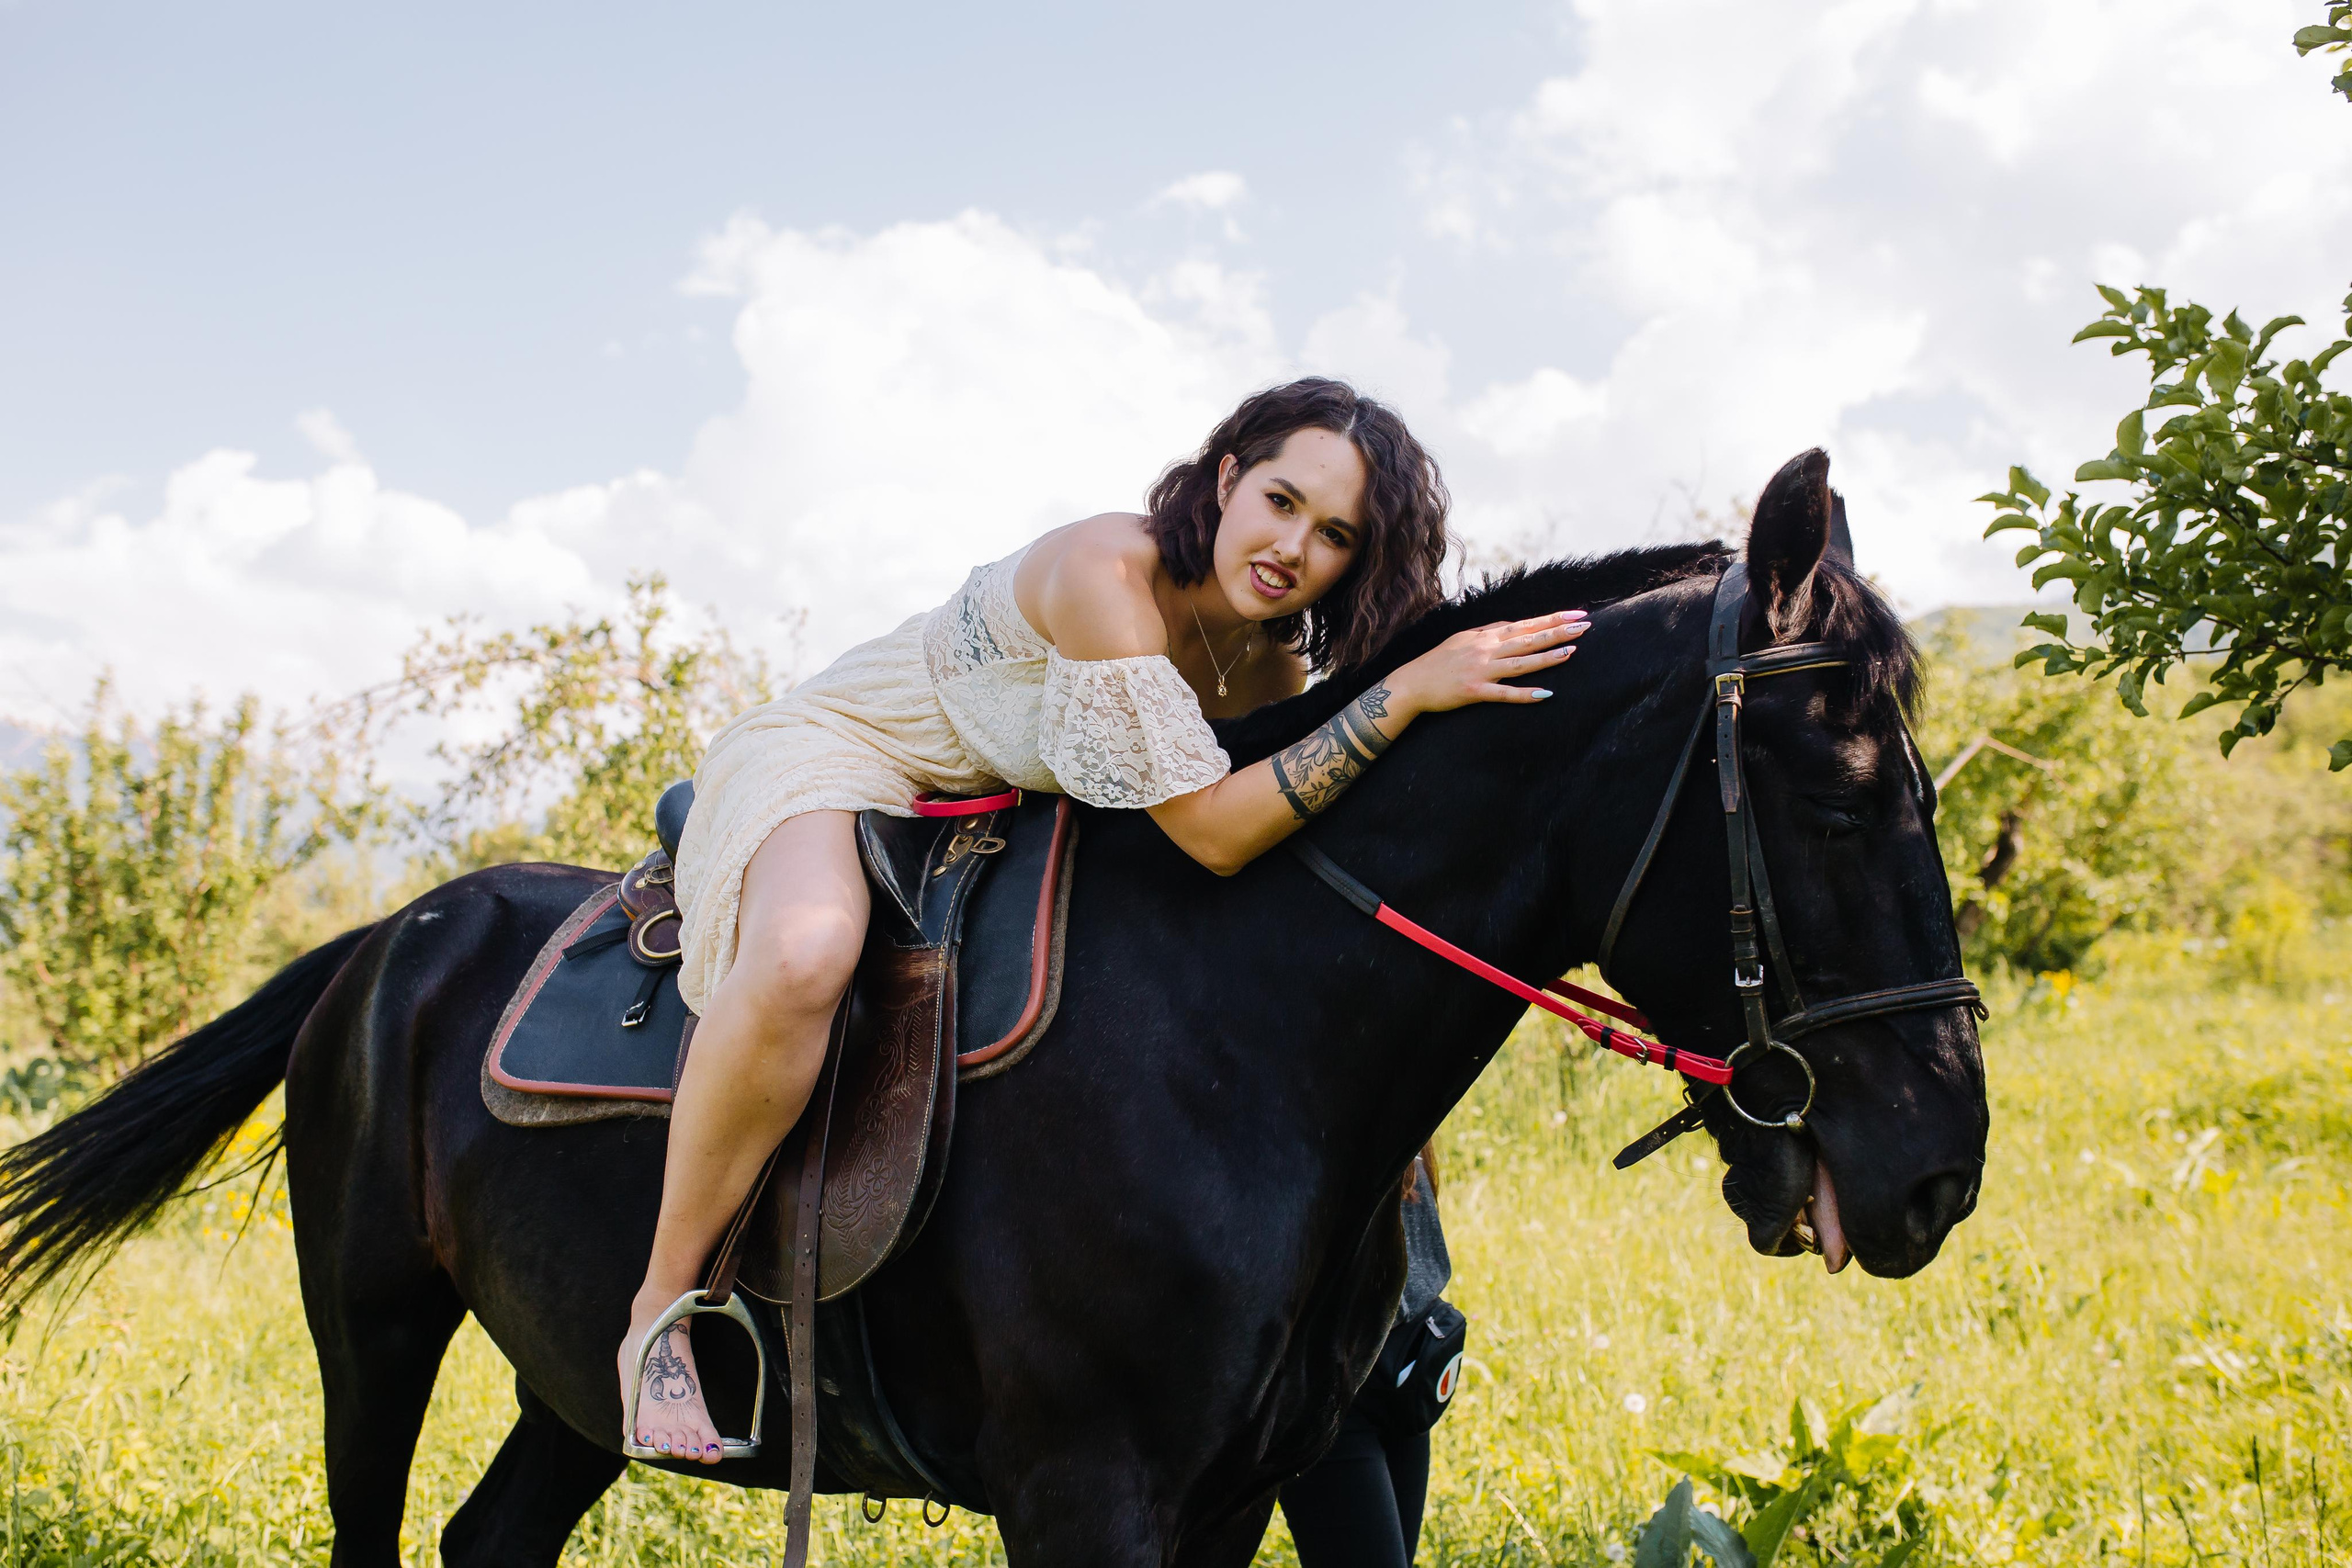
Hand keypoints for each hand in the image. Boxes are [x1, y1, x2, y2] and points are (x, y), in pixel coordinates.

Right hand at [1389, 611, 1587, 716]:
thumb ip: (1490, 632)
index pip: (1525, 624)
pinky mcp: (1474, 691)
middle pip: (1528, 639)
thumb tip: (1514, 625)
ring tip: (1571, 652)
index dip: (1552, 618)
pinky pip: (1504, 693)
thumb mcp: (1464, 639)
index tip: (1576, 613)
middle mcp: (1485, 650)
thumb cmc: (1438, 662)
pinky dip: (1525, 694)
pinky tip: (1545, 694)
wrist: (1412, 683)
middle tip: (1584, 626)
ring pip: (1520, 662)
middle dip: (1557, 632)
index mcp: (1485, 637)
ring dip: (1547, 657)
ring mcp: (1481, 670)